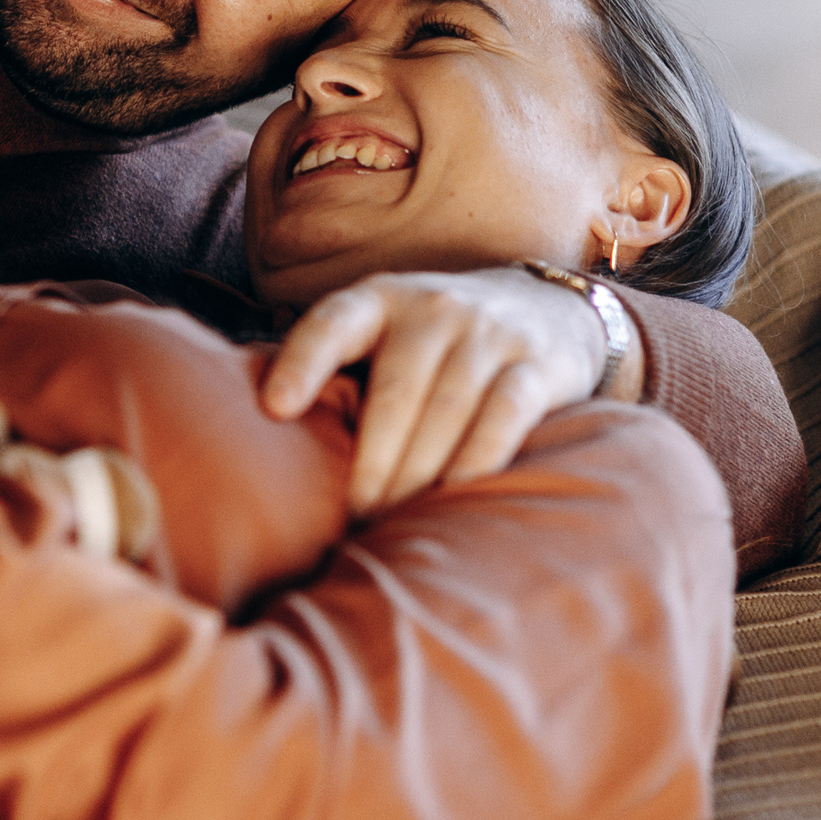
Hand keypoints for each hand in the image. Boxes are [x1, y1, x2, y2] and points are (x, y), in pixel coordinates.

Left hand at [259, 269, 645, 514]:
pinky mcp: (538, 364)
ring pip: (447, 410)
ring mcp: (489, 333)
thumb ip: (339, 372)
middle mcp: (433, 308)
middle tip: (354, 517)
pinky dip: (477, 460)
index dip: (301, 363)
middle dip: (371, 463)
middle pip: (394, 393)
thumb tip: (273, 450)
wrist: (548, 306)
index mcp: (379, 300)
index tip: (275, 408)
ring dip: (417, 474)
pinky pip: (504, 415)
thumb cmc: (436, 343)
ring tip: (392, 519)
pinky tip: (454, 495)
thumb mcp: (384, 334)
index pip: (332, 323)